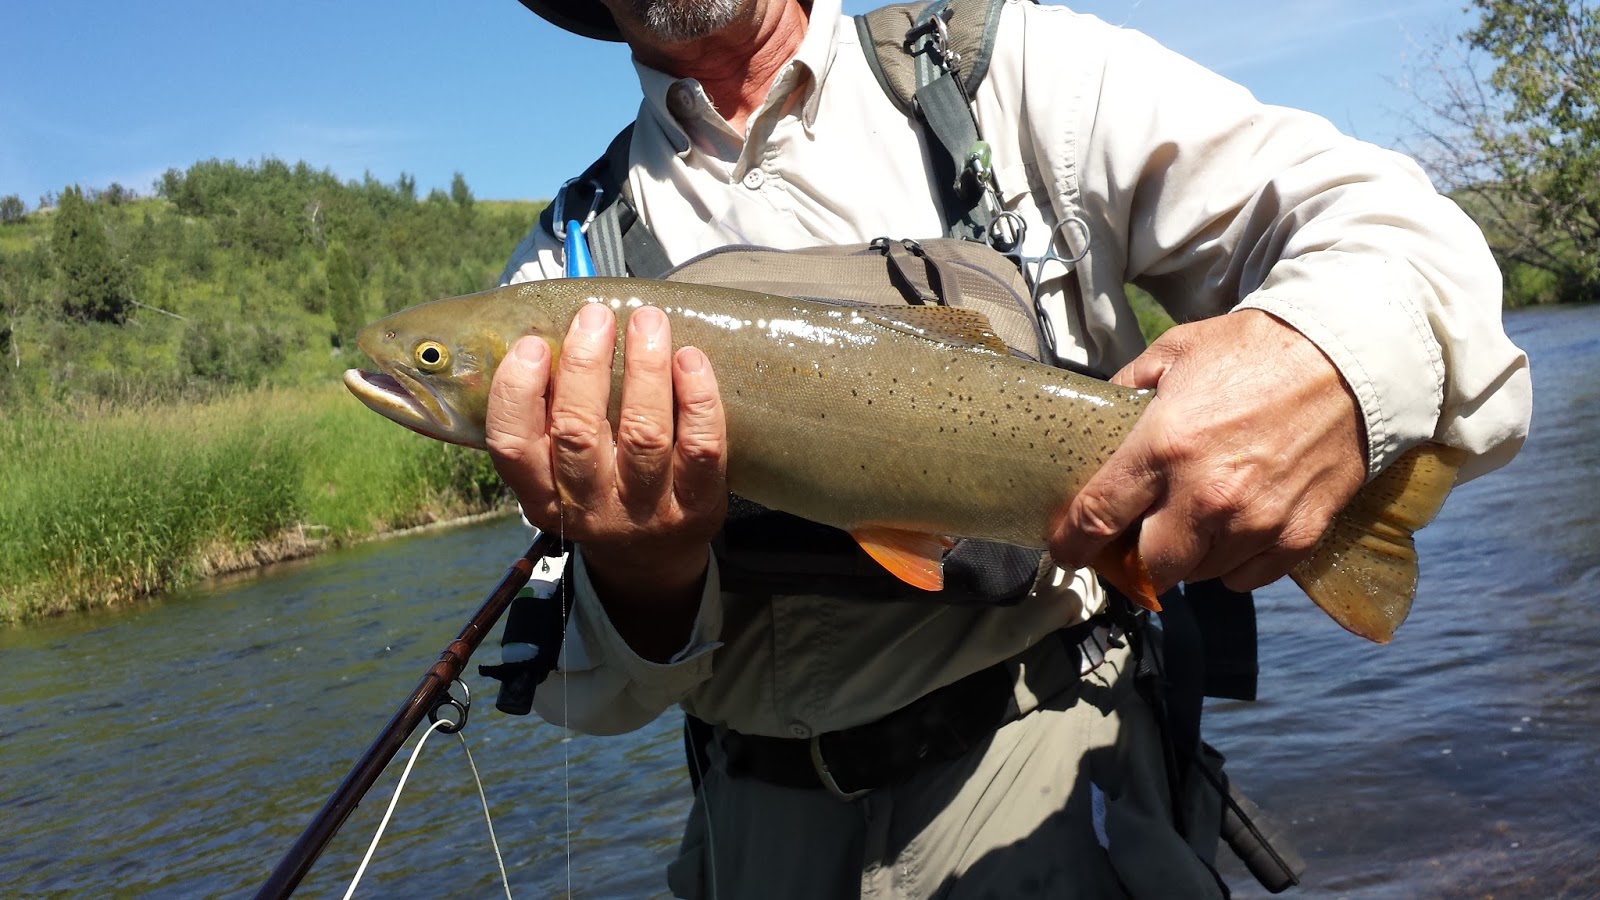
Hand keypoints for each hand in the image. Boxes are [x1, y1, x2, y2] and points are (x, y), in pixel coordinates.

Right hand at [485, 303, 727, 658]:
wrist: (652, 562)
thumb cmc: (599, 493)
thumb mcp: (557, 475)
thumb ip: (547, 419)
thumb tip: (550, 331)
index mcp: (542, 496)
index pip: (512, 448)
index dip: (517, 394)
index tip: (531, 344)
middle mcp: (589, 508)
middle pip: (579, 433)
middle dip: (584, 365)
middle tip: (595, 316)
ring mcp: (646, 511)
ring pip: (643, 435)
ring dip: (645, 370)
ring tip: (647, 321)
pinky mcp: (697, 507)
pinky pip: (701, 448)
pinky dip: (698, 399)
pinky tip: (691, 359)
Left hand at [1050, 309, 1365, 592]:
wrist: (1354, 358)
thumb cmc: (1261, 349)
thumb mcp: (1176, 351)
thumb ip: (1129, 387)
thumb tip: (1099, 416)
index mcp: (1164, 447)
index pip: (1096, 518)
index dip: (1071, 543)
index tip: (1065, 549)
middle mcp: (1204, 496)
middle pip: (1147, 568)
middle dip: (1134, 560)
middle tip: (1135, 540)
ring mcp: (1254, 523)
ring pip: (1198, 575)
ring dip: (1187, 557)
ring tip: (1193, 523)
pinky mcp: (1296, 537)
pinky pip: (1246, 578)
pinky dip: (1233, 563)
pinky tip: (1235, 530)